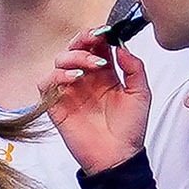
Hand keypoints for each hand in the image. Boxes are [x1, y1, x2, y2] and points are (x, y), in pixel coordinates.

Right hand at [40, 28, 152, 174]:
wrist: (118, 157)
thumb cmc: (130, 129)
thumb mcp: (141, 94)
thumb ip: (135, 68)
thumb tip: (121, 46)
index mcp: (105, 74)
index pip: (97, 46)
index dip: (99, 35)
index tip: (107, 31)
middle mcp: (86, 79)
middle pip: (76, 48)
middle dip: (84, 40)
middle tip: (95, 41)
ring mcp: (70, 91)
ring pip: (60, 60)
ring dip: (74, 56)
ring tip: (90, 65)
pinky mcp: (56, 105)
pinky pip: (47, 82)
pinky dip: (58, 75)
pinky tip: (75, 78)